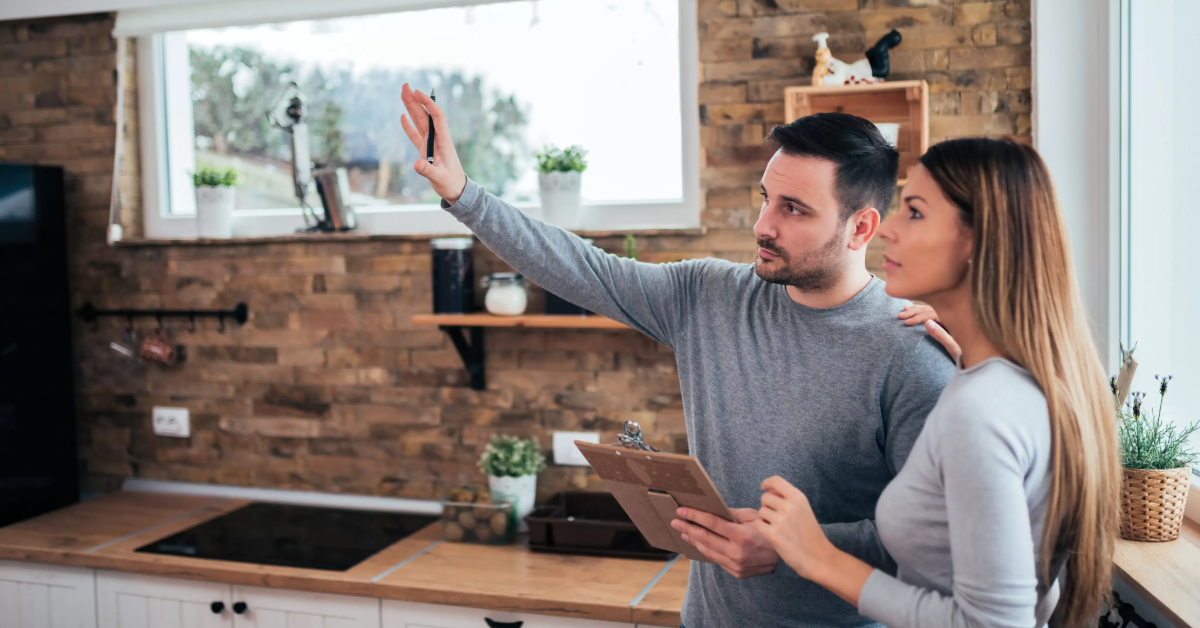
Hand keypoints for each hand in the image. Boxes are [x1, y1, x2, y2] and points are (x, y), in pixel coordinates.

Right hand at [399, 83, 467, 203]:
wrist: (457, 191)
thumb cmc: (451, 184)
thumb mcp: (440, 178)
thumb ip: (428, 171)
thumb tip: (416, 164)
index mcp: (443, 141)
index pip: (436, 117)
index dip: (428, 103)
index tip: (418, 92)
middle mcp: (437, 139)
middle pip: (425, 115)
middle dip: (415, 100)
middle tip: (405, 85)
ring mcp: (430, 144)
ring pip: (419, 122)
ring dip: (411, 108)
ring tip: (403, 94)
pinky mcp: (425, 151)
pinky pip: (415, 135)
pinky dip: (408, 126)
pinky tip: (403, 116)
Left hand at [672, 507, 777, 577]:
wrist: (783, 557)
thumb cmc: (768, 531)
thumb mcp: (754, 517)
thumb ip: (732, 514)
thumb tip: (712, 510)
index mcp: (742, 536)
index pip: (712, 524)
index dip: (695, 516)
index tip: (681, 511)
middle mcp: (737, 552)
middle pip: (705, 539)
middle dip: (688, 528)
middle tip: (675, 521)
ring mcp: (736, 565)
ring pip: (708, 551)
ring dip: (693, 540)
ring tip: (683, 532)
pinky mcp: (736, 572)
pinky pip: (716, 559)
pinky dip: (705, 550)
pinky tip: (698, 543)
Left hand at [749, 476, 836, 581]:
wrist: (820, 558)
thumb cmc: (812, 535)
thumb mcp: (804, 510)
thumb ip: (788, 499)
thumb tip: (769, 491)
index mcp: (798, 498)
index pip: (776, 481)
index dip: (767, 483)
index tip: (764, 488)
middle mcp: (789, 506)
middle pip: (765, 498)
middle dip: (767, 506)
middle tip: (776, 517)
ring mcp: (780, 520)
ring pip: (761, 511)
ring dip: (766, 519)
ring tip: (778, 528)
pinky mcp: (773, 534)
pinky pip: (758, 524)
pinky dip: (762, 528)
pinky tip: (773, 534)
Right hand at [897, 304, 961, 361]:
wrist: (977, 357)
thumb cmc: (966, 353)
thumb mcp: (953, 346)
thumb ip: (941, 334)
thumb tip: (926, 323)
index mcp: (953, 318)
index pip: (931, 314)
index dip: (918, 317)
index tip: (907, 323)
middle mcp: (952, 315)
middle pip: (930, 308)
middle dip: (914, 311)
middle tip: (901, 315)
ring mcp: (950, 316)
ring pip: (931, 308)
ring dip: (917, 309)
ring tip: (904, 309)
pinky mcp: (948, 320)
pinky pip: (933, 311)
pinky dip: (922, 310)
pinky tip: (915, 309)